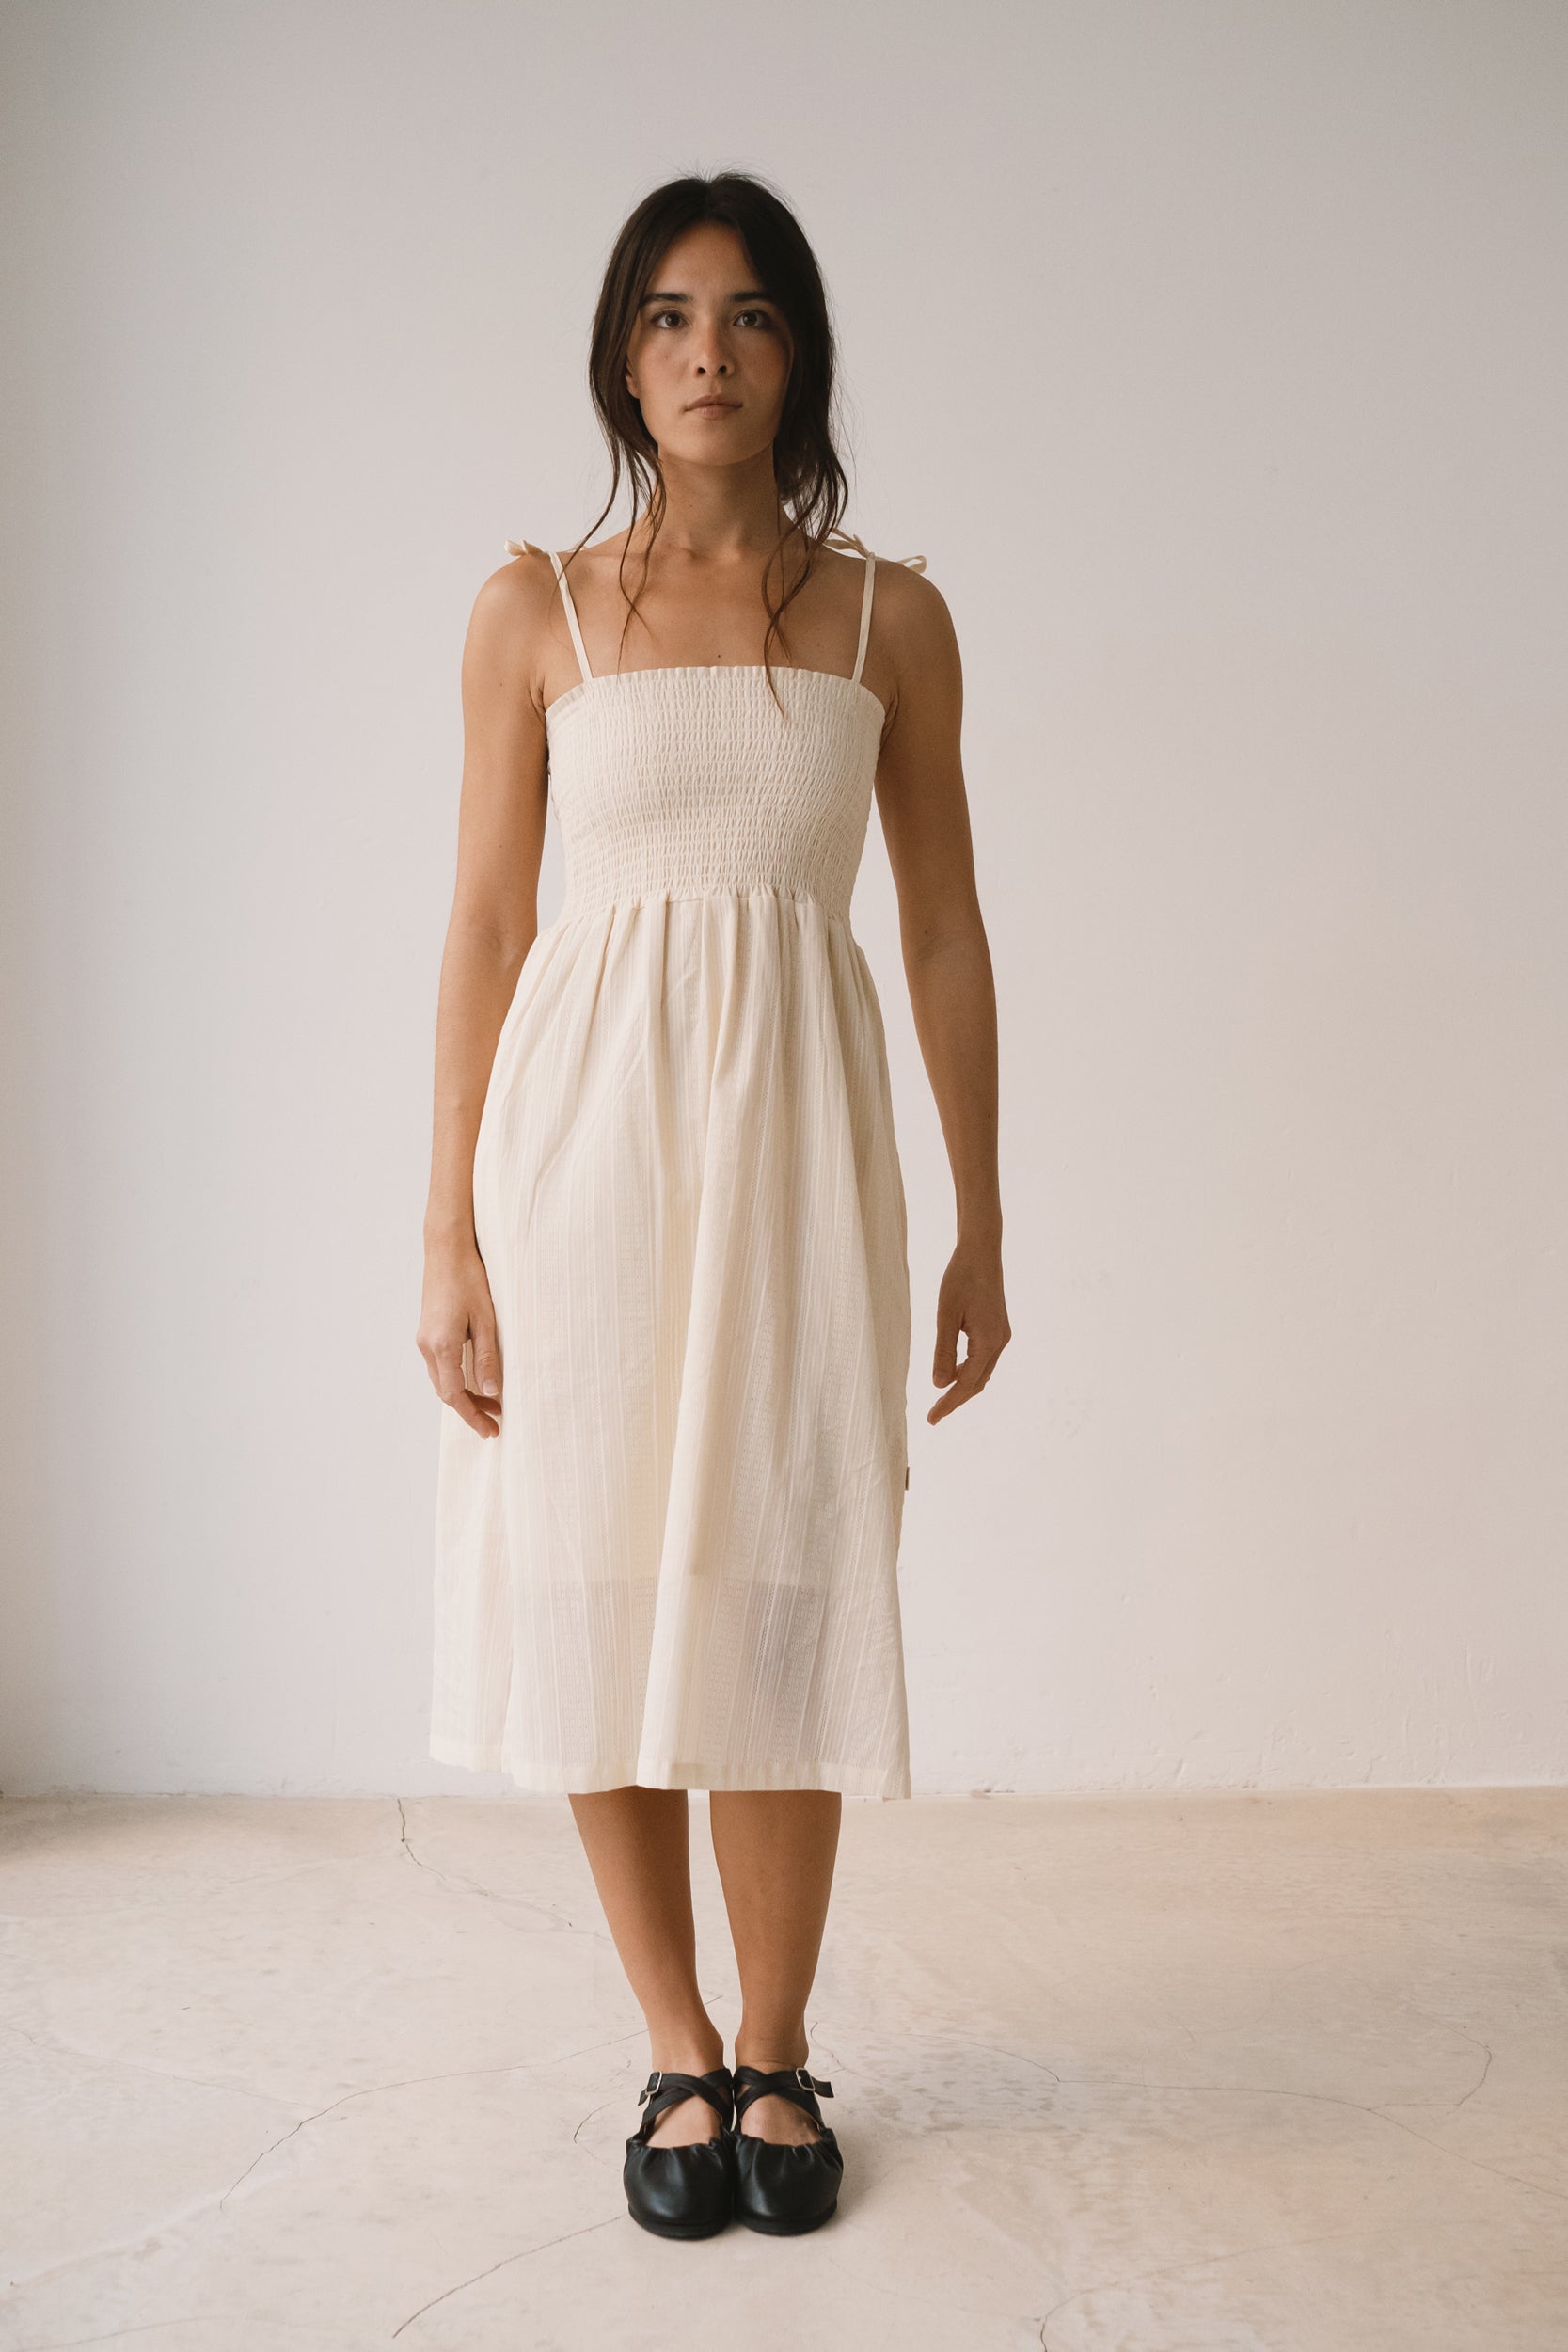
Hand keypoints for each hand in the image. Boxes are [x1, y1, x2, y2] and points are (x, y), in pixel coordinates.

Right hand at [417, 1237, 503, 1437]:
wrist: (446, 1250)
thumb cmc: (470, 1279)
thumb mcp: (486, 1321)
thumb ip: (487, 1358)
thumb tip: (492, 1392)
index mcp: (442, 1345)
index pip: (455, 1396)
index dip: (473, 1416)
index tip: (491, 1430)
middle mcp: (427, 1346)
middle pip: (446, 1393)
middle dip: (470, 1410)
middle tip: (496, 1421)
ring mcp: (423, 1339)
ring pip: (441, 1381)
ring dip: (464, 1396)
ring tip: (492, 1403)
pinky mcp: (426, 1332)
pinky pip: (439, 1366)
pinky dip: (456, 1380)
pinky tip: (475, 1380)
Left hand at [928, 1237, 1009, 1424]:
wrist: (981, 1251)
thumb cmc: (960, 1278)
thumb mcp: (946, 1315)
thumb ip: (943, 1351)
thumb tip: (939, 1385)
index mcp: (988, 1342)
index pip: (966, 1384)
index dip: (949, 1403)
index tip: (931, 1420)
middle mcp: (1000, 1343)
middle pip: (977, 1383)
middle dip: (955, 1400)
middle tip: (932, 1416)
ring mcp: (1001, 1336)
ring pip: (982, 1373)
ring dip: (962, 1387)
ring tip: (940, 1399)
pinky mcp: (998, 1329)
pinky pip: (983, 1360)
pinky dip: (968, 1371)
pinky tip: (952, 1372)